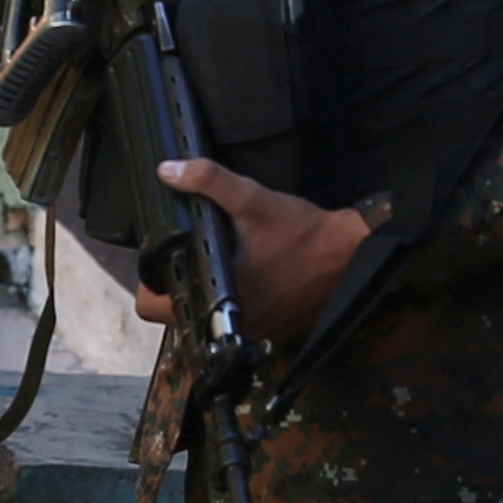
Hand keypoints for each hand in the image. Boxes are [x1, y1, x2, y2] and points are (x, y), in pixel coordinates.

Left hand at [136, 158, 382, 328]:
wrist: (352, 252)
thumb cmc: (303, 232)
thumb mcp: (252, 200)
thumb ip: (209, 181)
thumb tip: (168, 170)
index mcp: (220, 299)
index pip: (155, 309)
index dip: (150, 282)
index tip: (160, 258)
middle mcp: (235, 325)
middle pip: (178, 315)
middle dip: (176, 287)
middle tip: (186, 254)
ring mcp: (256, 332)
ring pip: (207, 320)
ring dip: (204, 294)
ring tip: (214, 261)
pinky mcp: (275, 329)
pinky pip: (236, 320)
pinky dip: (232, 300)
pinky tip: (243, 272)